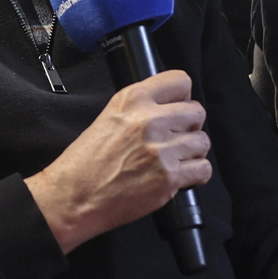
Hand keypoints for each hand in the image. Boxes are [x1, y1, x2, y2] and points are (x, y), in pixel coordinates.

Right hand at [24, 70, 210, 252]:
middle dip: (189, 127)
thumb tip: (171, 108)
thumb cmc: (86, 162)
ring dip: (192, 152)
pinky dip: (195, 175)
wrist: (74, 196)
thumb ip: (141, 108)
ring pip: (202, 142)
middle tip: (175, 139)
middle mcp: (149, 120)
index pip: (181, 82)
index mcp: (133, 100)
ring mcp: (161, 149)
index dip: (183, 98)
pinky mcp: (169, 177)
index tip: (178, 109)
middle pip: (197, 112)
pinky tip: (180, 176)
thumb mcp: (109, 117)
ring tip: (174, 160)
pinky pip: (203, 169)